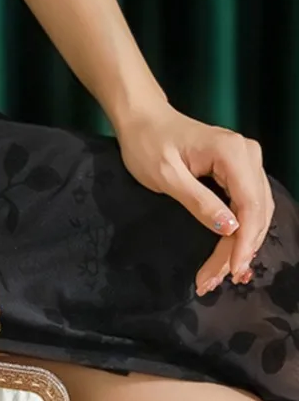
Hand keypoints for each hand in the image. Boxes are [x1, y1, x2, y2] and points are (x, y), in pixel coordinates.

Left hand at [116, 104, 273, 293]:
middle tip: (216, 281)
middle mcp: (248, 155)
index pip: (251, 205)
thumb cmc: (148, 145)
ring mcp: (246, 162)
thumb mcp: (167, 177)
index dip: (244, 242)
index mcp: (233, 153)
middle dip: (239, 250)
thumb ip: (199, 202)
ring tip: (220, 277)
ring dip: (240, 246)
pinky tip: (232, 257)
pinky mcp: (237, 171)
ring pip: (255, 213)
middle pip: (257, 212)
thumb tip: (229, 228)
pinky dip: (240, 233)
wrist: (144, 120)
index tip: (232, 270)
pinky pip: (246, 206)